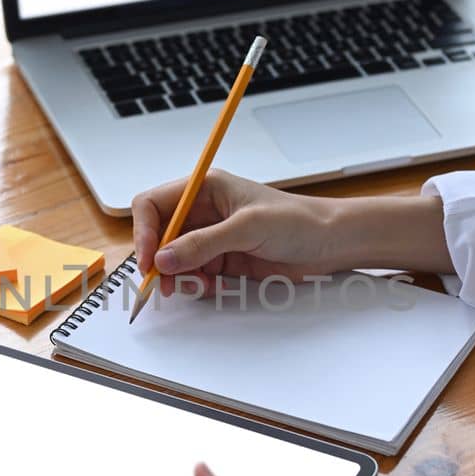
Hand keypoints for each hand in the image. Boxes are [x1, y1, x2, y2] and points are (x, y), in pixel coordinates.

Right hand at [131, 169, 344, 297]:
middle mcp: (204, 211)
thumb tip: (164, 258)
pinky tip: (213, 287)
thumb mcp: (248, 228)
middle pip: (159, 235)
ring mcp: (212, 237)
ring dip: (178, 275)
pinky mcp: (223, 260)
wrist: (330, 243)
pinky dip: (196, 284)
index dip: (144, 231)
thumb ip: (203, 243)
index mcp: (205, 189)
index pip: (154, 204)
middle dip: (159, 259)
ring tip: (198, 285)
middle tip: (165, 283)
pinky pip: (194, 274)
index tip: (148, 259)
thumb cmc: (298, 220)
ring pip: (174, 259)